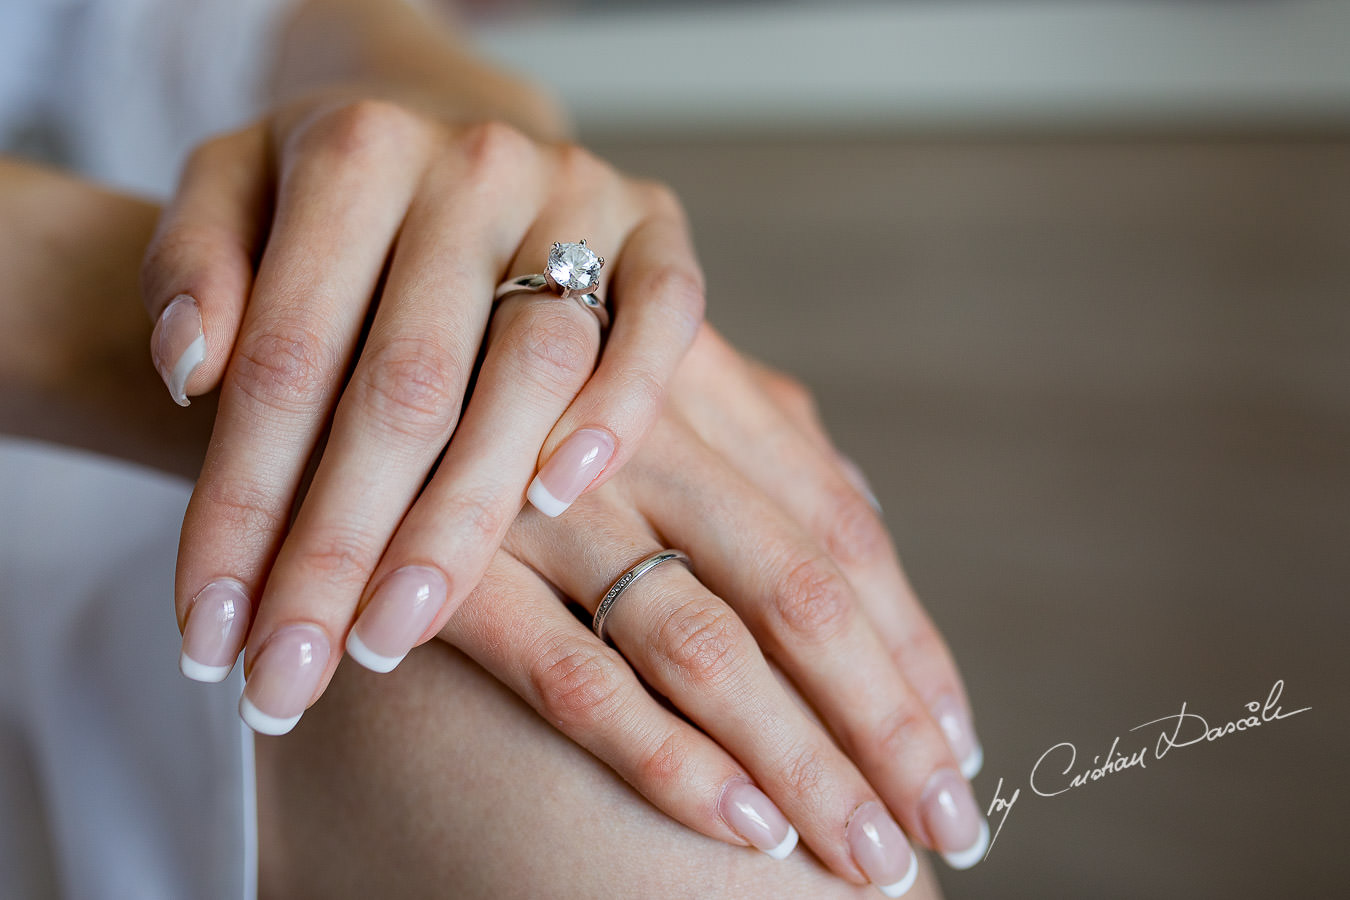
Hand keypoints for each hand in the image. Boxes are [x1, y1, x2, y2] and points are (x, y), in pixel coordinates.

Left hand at [147, 97, 704, 713]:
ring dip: (466, 514)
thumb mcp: (231, 188)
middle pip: (404, 386)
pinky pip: (663, 316)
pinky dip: (619, 407)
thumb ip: (189, 259)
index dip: (239, 507)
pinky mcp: (657, 225)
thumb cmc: (336, 198)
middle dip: (341, 550)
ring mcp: (576, 192)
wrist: (455, 140)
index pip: (284, 358)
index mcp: (353, 149)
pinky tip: (557, 498)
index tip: (210, 634)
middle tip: (294, 676)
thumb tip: (187, 366)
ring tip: (396, 632)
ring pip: (533, 366)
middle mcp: (471, 165)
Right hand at [422, 325, 985, 890]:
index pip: (840, 532)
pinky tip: (743, 828)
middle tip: (955, 831)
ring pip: (709, 647)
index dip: (911, 644)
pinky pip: (576, 677)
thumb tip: (859, 503)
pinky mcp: (457, 567)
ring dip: (802, 761)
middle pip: (802, 595)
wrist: (332, 325)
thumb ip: (754, 429)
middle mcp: (643, 440)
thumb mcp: (644, 359)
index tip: (962, 745)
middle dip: (887, 725)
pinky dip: (667, 755)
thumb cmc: (504, 358)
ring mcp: (551, 505)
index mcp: (699, 390)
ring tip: (870, 858)